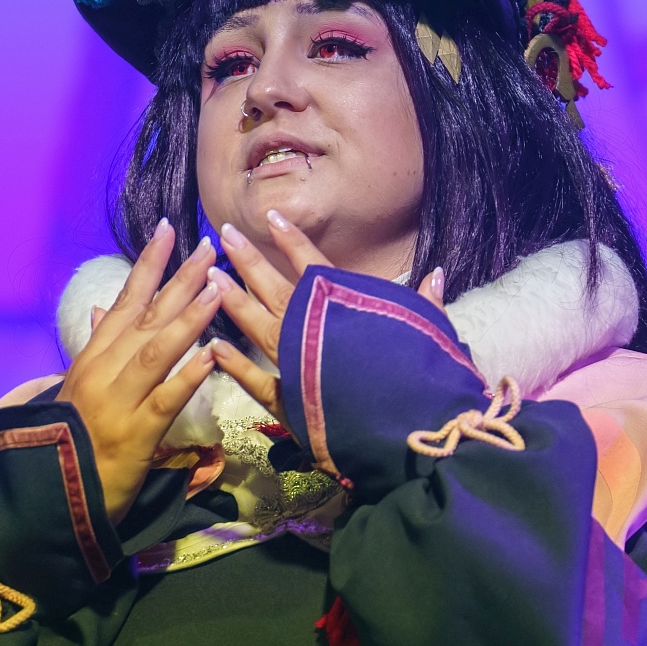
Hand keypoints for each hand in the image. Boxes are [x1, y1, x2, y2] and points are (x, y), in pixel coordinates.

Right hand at [60, 220, 223, 520]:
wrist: (57, 492)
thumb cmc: (74, 437)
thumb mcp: (81, 386)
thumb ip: (97, 346)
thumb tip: (103, 308)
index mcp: (94, 357)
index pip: (125, 300)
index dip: (148, 264)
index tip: (170, 230)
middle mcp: (103, 371)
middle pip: (146, 317)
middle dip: (179, 280)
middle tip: (209, 247)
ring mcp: (118, 401)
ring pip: (155, 351)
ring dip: (187, 318)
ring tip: (216, 288)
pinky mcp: (135, 434)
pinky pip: (165, 400)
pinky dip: (188, 377)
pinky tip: (212, 356)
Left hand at [210, 209, 443, 415]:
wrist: (409, 428)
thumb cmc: (423, 377)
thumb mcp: (430, 332)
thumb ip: (426, 303)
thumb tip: (436, 272)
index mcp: (346, 311)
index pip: (315, 267)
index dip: (293, 241)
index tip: (271, 217)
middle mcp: (314, 331)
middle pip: (275, 289)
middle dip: (248, 261)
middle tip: (223, 236)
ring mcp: (297, 365)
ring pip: (259, 326)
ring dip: (233, 301)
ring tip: (210, 277)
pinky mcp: (289, 402)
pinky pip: (257, 381)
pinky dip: (235, 365)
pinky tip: (213, 347)